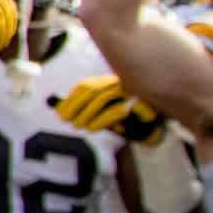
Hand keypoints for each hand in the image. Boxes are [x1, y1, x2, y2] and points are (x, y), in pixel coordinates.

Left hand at [51, 75, 165, 143]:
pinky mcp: (141, 105)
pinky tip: (93, 128)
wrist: (155, 129)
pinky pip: (116, 110)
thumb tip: (57, 108)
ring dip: (86, 114)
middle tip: (67, 121)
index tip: (60, 112)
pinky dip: (100, 120)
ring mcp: (132, 92)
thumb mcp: (103, 113)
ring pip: (102, 98)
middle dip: (75, 106)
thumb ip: (83, 109)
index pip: (86, 86)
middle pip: (92, 91)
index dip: (71, 99)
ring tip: (78, 126)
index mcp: (110, 83)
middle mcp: (121, 84)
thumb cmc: (126, 122)